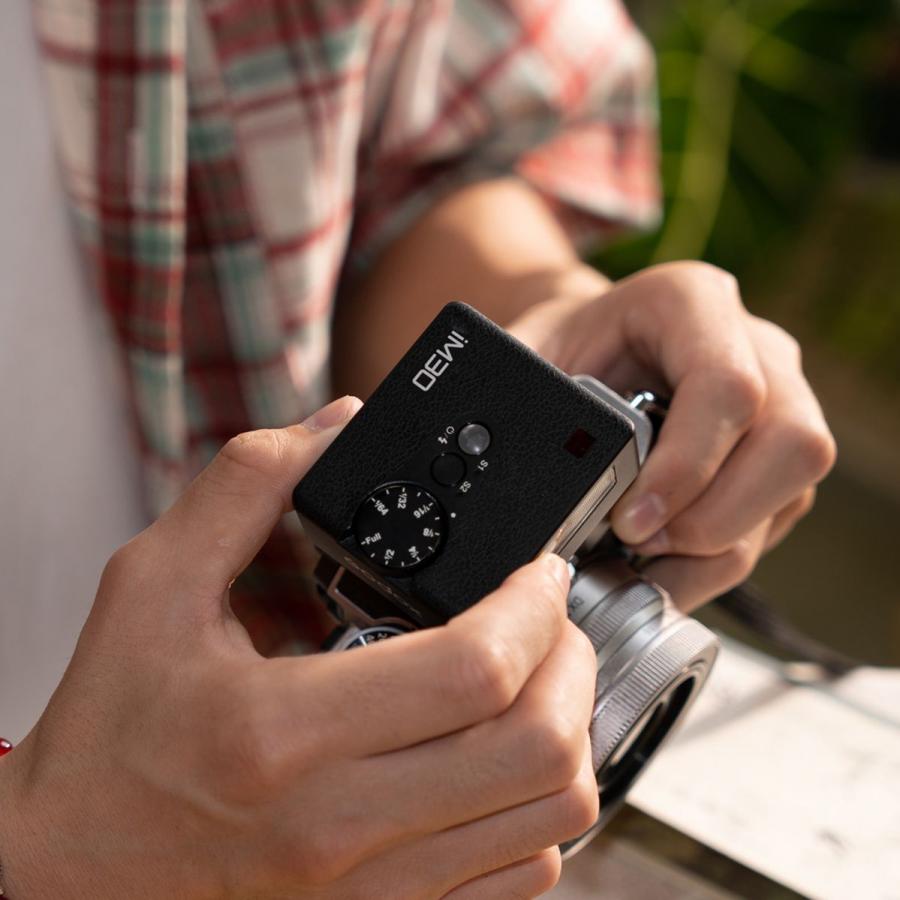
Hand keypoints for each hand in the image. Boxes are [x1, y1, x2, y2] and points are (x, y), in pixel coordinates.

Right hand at [0, 396, 597, 898]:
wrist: (71, 872)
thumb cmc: (108, 734)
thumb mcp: (151, 585)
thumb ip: (247, 487)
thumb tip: (337, 428)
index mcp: (282, 732)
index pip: (474, 669)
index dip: (533, 604)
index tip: (538, 569)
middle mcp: (340, 828)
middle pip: (536, 746)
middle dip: (570, 658)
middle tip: (548, 616)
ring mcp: (373, 892)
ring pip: (550, 816)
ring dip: (571, 729)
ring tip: (540, 676)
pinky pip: (524, 872)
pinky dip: (542, 804)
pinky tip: (506, 754)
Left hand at [508, 261, 836, 610]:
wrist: (589, 349)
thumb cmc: (564, 348)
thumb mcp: (530, 356)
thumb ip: (521, 399)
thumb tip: (506, 469)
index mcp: (692, 303)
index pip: (727, 386)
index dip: (686, 466)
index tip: (629, 520)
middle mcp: (755, 345)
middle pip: (792, 443)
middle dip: (715, 519)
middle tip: (642, 546)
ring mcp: (781, 398)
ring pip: (795, 488)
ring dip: (719, 548)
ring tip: (645, 565)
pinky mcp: (778, 453)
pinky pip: (776, 517)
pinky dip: (719, 558)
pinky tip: (664, 565)